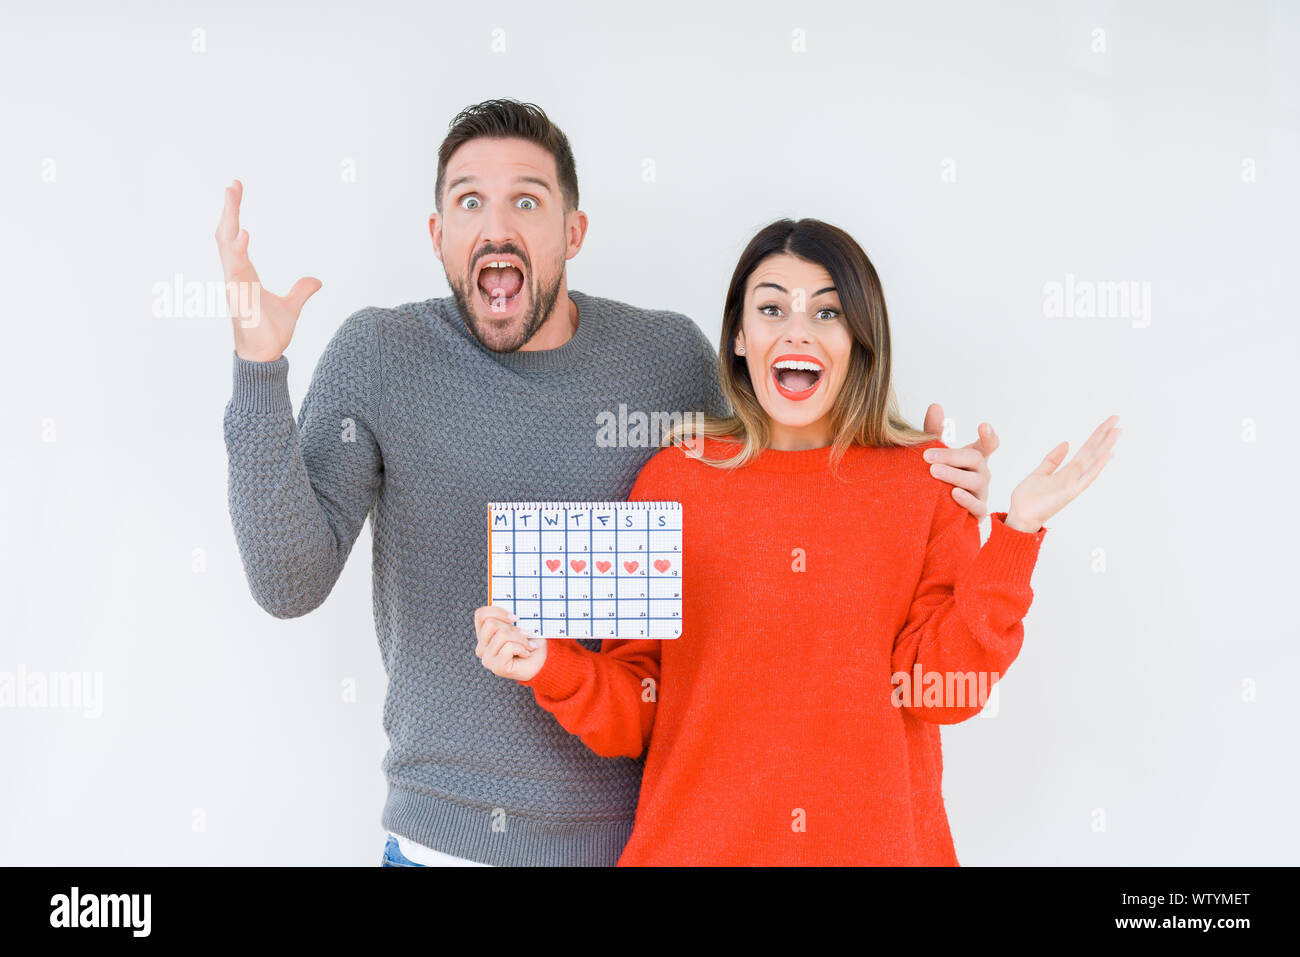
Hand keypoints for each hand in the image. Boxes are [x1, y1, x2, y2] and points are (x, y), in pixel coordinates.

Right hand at [215, 179, 321, 361]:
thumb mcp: (291, 306)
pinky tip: (243, 234)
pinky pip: (235, 270)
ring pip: (226, 246)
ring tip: (232, 196)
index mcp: (244, 272)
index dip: (235, 214)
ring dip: (229, 220)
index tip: (237, 190)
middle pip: (226, 234)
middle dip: (228, 209)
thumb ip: (301, 291)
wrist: (264, 357)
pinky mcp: (238, 296)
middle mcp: (235, 274)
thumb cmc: (269, 333)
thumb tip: (316, 282)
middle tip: (232, 184)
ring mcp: (234, 284)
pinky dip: (238, 252)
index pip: (235, 236)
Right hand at [474, 605, 546, 680]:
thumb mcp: (519, 626)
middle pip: (491, 624)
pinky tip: (526, 654)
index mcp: (484, 635)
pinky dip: (522, 648)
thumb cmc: (530, 643)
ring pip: (501, 635)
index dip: (498, 611)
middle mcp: (481, 647)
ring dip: (521, 639)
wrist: (541, 663)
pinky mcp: (496, 667)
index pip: (480, 615)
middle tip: (525, 635)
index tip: (515, 618)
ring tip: (528, 645)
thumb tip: (512, 609)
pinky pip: (509, 647)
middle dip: (513, 628)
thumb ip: (510, 618)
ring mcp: (487, 659)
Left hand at [922, 403, 998, 519]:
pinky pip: (978, 507)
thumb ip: (935, 431)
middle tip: (927, 456)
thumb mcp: (937, 453)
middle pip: (975, 459)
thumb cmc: (941, 477)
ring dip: (954, 475)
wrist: (939, 512)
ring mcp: (982, 493)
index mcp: (975, 458)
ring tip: (934, 472)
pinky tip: (953, 494)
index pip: (988, 444)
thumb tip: (935, 406)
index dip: (988, 435)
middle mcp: (982, 474)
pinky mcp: (978, 512)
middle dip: (951, 456)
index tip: (983, 425)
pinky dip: (966, 500)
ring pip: (975, 482)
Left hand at [1006, 415, 1121, 531]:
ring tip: (1118, 431)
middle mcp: (1074, 476)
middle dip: (1104, 435)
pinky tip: (1109, 454)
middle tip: (1117, 419)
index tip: (1108, 422)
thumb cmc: (1028, 499)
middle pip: (1093, 451)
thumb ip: (1053, 459)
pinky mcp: (1071, 492)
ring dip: (1106, 446)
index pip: (1086, 449)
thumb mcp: (1040, 472)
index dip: (1096, 435)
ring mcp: (1074, 484)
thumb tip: (1066, 443)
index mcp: (1067, 471)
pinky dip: (1098, 466)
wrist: (1020, 516)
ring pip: (1094, 461)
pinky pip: (1087, 477)